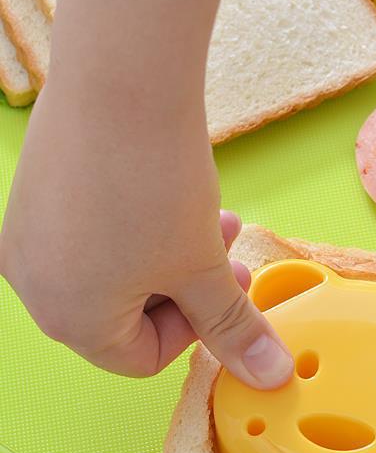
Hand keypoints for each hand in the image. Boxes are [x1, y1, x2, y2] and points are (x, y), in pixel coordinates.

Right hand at [0, 0, 291, 387]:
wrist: (122, 77)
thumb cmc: (156, 182)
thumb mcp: (204, 270)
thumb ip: (234, 329)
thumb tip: (269, 375)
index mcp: (70, 320)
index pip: (141, 359)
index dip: (197, 332)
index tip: (229, 291)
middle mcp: (34, 286)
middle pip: (128, 316)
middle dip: (188, 288)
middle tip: (227, 252)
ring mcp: (27, 238)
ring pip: (115, 273)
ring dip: (171, 255)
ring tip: (209, 214)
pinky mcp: (36, 197)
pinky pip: (93, 235)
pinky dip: (137, 228)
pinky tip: (167, 191)